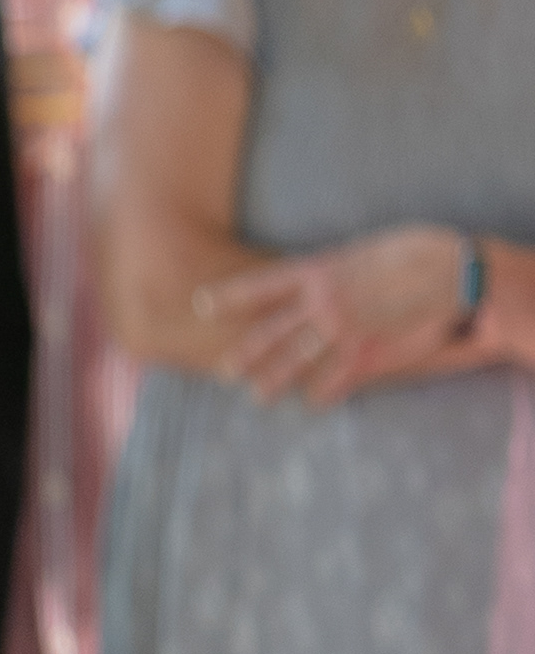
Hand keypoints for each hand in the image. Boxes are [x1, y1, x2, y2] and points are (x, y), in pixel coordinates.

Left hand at [192, 224, 471, 402]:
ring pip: (296, 362)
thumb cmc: (411, 252)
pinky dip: (323, 393)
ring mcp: (343, 331)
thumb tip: (313, 283)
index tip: (201, 305)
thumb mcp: (362, 250)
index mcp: (319, 270)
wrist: (452, 271)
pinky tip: (313, 403)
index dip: (229, 297)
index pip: (262, 286)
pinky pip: (335, 379)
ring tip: (257, 397)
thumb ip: (333, 271)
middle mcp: (323, 303)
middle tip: (224, 372)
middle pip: (271, 334)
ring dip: (274, 381)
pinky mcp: (367, 353)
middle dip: (246, 355)